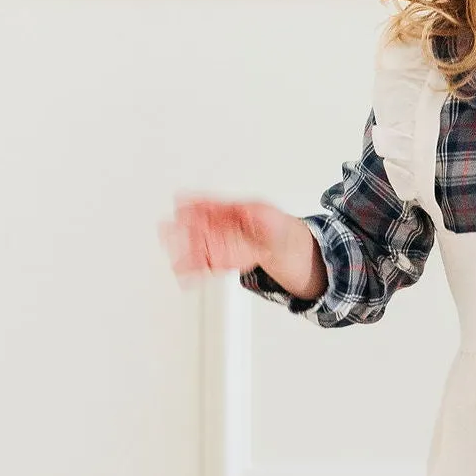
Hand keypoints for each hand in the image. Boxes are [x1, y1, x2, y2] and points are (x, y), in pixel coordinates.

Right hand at [161, 193, 325, 302]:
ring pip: (203, 246)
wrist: (308, 259)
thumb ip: (264, 221)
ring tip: (173, 256)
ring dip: (187, 250)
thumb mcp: (281, 227)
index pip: (216, 206)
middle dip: (186, 229)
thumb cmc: (293, 238)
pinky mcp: (232, 262)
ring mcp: (232, 245)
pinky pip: (210, 264)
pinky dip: (197, 268)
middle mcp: (234, 228)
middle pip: (204, 227)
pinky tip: (185, 273)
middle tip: (167, 230)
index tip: (181, 202)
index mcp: (244, 212)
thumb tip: (250, 212)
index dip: (198, 204)